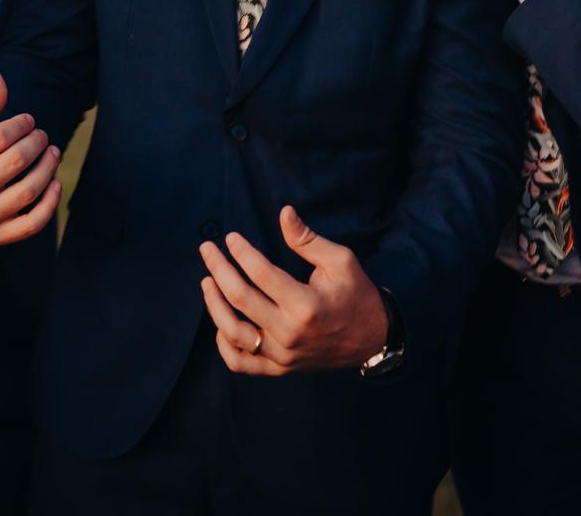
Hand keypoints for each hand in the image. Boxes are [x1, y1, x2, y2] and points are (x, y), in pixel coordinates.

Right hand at [0, 61, 61, 244]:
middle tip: (42, 135)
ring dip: (48, 167)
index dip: (20, 124)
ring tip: (53, 152)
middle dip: (37, 142)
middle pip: (16, 162)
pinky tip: (54, 183)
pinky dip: (50, 204)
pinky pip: (32, 223)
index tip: (28, 121)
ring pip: (29, 190)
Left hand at [198, 205, 387, 374]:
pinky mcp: (280, 369)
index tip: (230, 237)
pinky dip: (224, 345)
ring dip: (213, 305)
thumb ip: (308, 239)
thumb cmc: (356, 294)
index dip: (241, 251)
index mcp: (306, 304)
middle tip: (207, 249)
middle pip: (239, 299)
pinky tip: (219, 323)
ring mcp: (283, 355)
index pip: (260, 274)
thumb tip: (284, 212)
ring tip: (207, 282)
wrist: (374, 339)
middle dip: (218, 269)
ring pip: (233, 333)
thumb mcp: (341, 261)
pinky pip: (241, 363)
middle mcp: (290, 333)